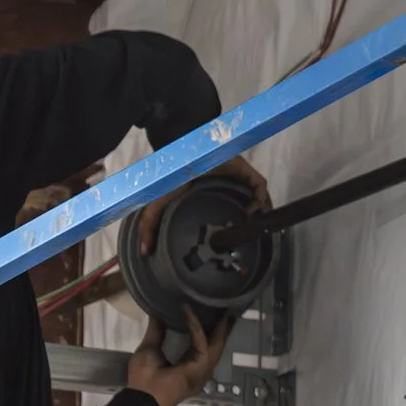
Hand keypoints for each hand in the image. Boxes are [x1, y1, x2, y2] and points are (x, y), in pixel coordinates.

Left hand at [125, 306, 227, 405]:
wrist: (142, 395)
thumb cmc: (144, 376)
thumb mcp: (149, 348)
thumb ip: (156, 331)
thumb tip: (157, 312)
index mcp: (188, 366)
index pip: (203, 344)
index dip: (206, 329)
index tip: (208, 312)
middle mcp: (200, 368)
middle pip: (216, 344)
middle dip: (222, 328)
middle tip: (227, 310)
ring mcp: (203, 368)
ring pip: (216, 343)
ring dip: (219, 326)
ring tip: (222, 309)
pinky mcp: (201, 366)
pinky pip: (201, 343)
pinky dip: (195, 326)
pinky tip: (188, 313)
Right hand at [134, 155, 272, 255]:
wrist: (181, 154)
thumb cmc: (171, 177)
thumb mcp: (157, 203)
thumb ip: (149, 225)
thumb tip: (145, 251)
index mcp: (207, 195)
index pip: (225, 213)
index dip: (230, 229)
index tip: (230, 245)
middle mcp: (224, 186)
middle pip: (246, 206)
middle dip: (249, 222)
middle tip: (246, 237)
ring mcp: (237, 178)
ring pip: (256, 197)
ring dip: (259, 211)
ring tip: (254, 228)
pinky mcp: (246, 170)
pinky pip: (260, 185)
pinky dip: (260, 199)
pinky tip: (251, 210)